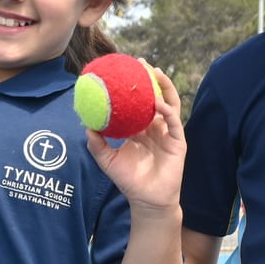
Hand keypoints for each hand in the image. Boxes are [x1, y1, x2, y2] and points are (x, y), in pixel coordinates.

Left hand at [88, 59, 185, 214]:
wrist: (147, 200)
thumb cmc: (129, 181)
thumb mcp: (108, 161)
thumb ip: (97, 144)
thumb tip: (86, 126)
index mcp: (142, 129)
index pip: (140, 102)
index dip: (135, 86)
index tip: (123, 70)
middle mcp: (157, 127)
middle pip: (157, 96)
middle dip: (152, 78)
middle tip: (140, 63)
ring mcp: (169, 133)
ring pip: (170, 104)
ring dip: (165, 87)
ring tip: (156, 72)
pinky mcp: (179, 142)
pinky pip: (174, 122)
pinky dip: (167, 111)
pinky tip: (158, 103)